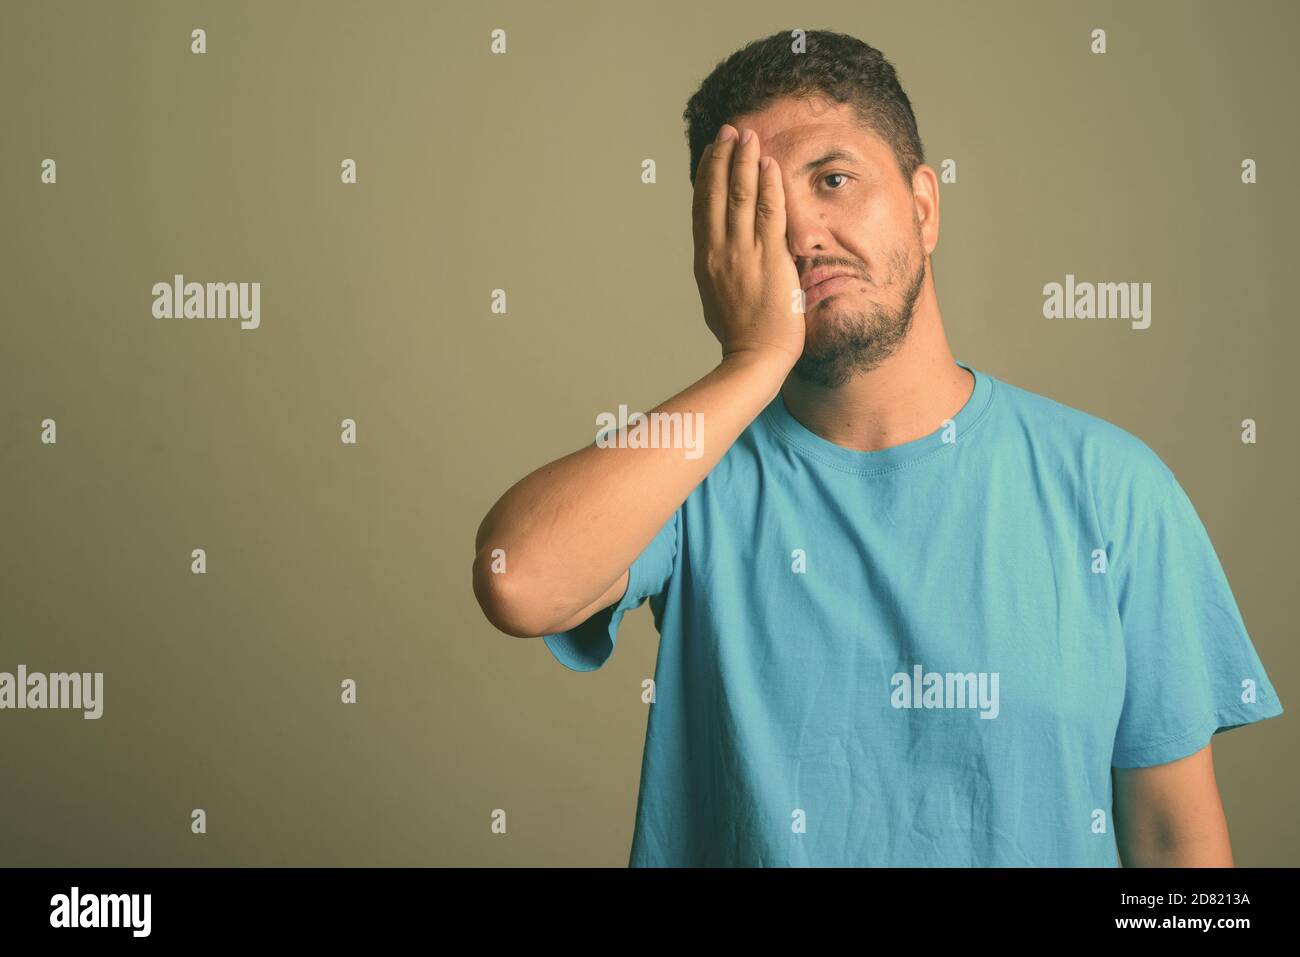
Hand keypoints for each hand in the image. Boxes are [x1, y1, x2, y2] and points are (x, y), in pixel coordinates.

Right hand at [691, 124, 805, 369]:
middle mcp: (718, 250)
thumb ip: (718, 272)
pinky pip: (768, 212)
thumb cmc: (741, 335)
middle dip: (722, 157)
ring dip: (743, 161)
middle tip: (730, 130)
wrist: (755, 356)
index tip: (713, 151)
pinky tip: (769, 164)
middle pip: (716, 193)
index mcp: (704, 259)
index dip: (706, 174)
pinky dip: (768, 185)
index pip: (702, 206)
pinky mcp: (768, 257)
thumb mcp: (717, 298)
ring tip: (748, 135)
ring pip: (739, 196)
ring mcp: (742, 252)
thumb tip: (719, 260)